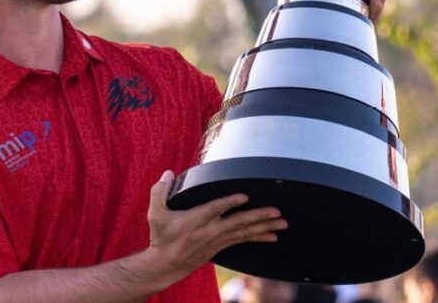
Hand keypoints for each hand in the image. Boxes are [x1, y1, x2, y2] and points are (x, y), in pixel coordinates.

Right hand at [139, 171, 285, 288]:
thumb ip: (159, 191)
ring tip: (282, 222)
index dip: (229, 202)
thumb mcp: (155, 214)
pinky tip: (272, 236)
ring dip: (264, 226)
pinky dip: (258, 237)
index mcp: (196, 219)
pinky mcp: (221, 245)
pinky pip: (243, 240)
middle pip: (238, 222)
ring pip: (245, 231)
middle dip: (259, 216)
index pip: (215, 209)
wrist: (166, 264)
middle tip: (277, 212)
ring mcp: (218, 239)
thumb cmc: (162, 237)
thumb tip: (166, 173)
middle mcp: (210, 230)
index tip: (244, 196)